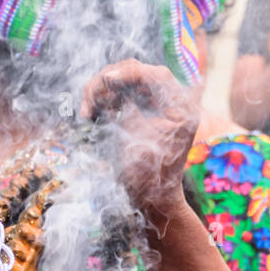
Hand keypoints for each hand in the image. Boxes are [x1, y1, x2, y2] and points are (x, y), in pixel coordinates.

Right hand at [81, 60, 200, 222]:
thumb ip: (127, 108)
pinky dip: (106, 98)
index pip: (157, 75)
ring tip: (87, 111)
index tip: (106, 79)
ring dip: (103, 90)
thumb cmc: (148, 175)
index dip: (129, 72)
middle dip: (109, 82)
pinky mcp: (146, 110)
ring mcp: (159, 105)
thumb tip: (109, 80)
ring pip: (127, 80)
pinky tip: (93, 112)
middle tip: (88, 102)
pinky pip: (124, 93)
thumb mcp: (137, 139)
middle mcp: (174, 102)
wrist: (152, 198)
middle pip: (139, 72)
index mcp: (182, 109)